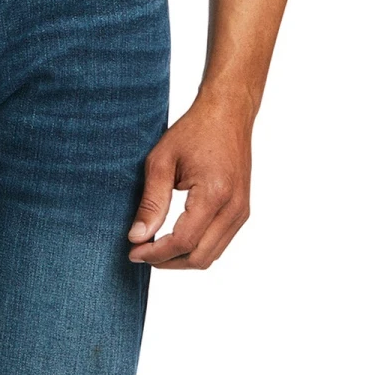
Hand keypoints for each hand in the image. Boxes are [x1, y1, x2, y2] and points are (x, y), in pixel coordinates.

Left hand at [127, 90, 252, 268]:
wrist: (228, 113)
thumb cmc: (194, 130)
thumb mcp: (162, 160)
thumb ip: (151, 201)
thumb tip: (137, 237)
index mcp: (214, 194)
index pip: (183, 241)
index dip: (156, 253)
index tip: (133, 251)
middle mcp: (233, 208)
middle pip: (200, 257)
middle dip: (168, 261)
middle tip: (140, 252)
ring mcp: (241, 211)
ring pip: (212, 254)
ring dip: (182, 258)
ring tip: (154, 247)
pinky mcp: (242, 210)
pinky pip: (220, 242)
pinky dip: (197, 247)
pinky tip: (175, 237)